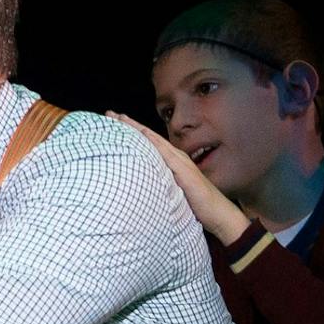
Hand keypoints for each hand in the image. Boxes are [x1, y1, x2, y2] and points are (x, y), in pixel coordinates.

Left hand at [106, 113, 249, 241]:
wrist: (215, 211)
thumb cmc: (193, 203)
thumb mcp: (169, 190)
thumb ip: (157, 182)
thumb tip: (140, 184)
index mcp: (169, 160)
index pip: (146, 142)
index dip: (130, 130)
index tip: (112, 121)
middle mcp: (174, 156)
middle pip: (147, 136)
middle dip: (128, 124)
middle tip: (109, 113)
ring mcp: (179, 161)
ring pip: (154, 140)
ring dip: (137, 128)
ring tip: (120, 118)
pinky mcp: (183, 170)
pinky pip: (166, 153)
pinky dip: (154, 143)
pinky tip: (144, 134)